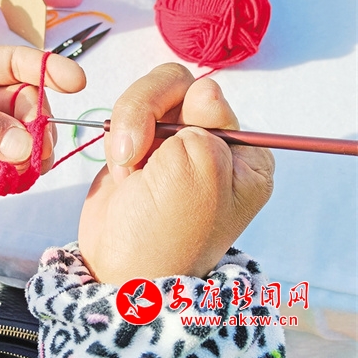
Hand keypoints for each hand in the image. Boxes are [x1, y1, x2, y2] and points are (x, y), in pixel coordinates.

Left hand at [0, 46, 84, 217]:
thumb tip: (24, 144)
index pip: (16, 63)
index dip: (48, 69)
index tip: (75, 82)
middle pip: (31, 102)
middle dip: (40, 121)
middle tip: (36, 144)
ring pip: (32, 135)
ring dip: (38, 149)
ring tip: (28, 164)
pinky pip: (21, 166)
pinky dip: (26, 172)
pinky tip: (14, 178)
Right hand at [78, 63, 273, 283]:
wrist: (121, 270)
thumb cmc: (168, 233)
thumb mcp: (200, 173)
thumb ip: (204, 121)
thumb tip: (205, 88)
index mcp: (241, 154)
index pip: (210, 96)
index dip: (183, 109)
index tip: (172, 143)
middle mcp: (209, 144)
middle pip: (174, 87)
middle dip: (145, 113)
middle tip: (132, 152)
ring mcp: (171, 145)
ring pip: (144, 100)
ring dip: (129, 131)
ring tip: (128, 173)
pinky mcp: (139, 149)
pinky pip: (123, 120)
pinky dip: (116, 142)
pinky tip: (124, 175)